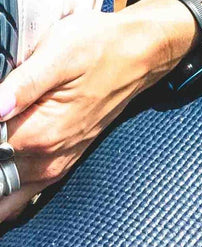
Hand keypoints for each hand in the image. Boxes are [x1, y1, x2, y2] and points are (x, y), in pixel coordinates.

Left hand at [0, 0, 196, 223]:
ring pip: (3, 201)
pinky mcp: (60, 164)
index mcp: (39, 135)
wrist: (142, 53)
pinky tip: (0, 184)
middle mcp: (45, 160)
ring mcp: (54, 167)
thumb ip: (23, 83)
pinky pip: (21, 197)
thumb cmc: (101, 45)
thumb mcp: (63, 50)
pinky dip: (2, 199)